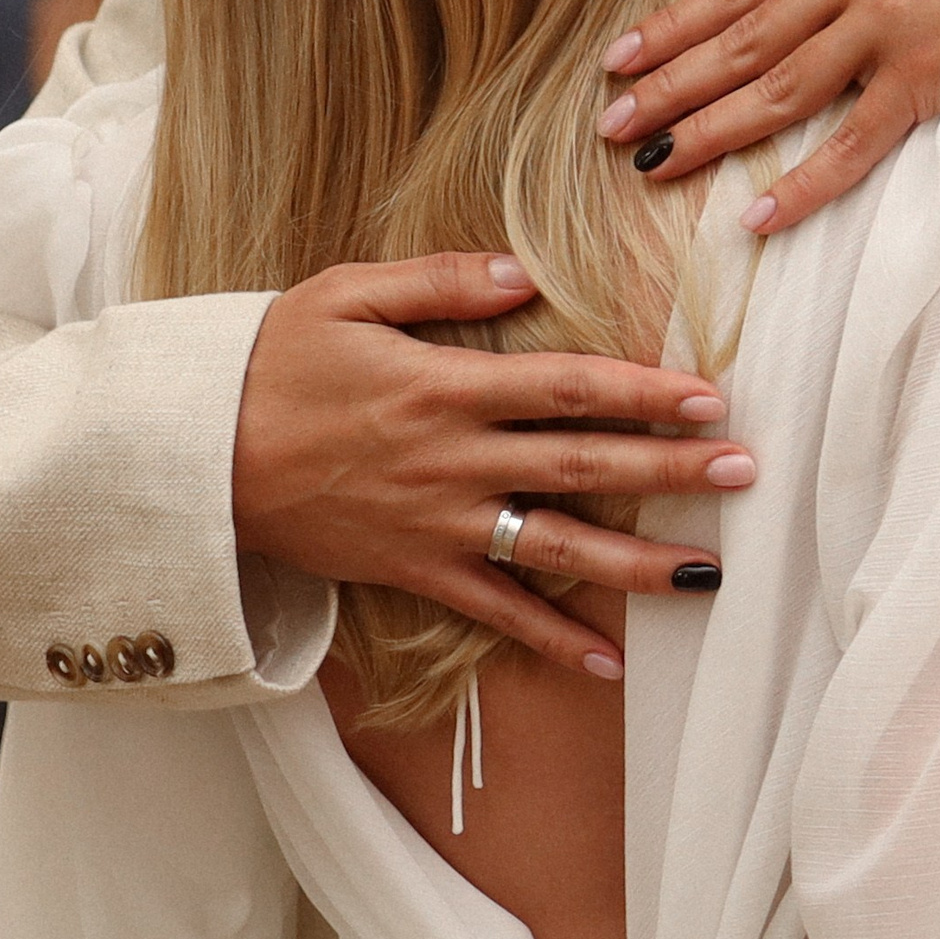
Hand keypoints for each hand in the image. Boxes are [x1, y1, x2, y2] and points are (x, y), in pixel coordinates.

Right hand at [231, 252, 758, 680]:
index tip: (709, 397)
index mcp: (444, 385)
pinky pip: (494, 612)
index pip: (567, 386)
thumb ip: (438, 281)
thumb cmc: (271, 361)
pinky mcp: (412, 572)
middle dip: (670, 470)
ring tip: (711, 571)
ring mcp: (436, 525)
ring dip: (639, 560)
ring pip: (555, 548)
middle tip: (745, 472)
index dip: (644, 392)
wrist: (193, 457)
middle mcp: (452, 460)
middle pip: (582, 464)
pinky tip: (612, 663)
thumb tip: (525, 275)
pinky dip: (553, 641)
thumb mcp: (346, 294)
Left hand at [596, 0, 939, 235]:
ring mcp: (888, 27)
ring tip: (655, 165)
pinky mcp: (926, 80)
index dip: (677, 21)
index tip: (624, 54)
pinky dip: (803, 184)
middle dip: (668, 81)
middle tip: (609, 121)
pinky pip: (850, 143)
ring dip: (709, 130)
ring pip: (776, 88)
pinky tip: (760, 218)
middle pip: (741, 37)